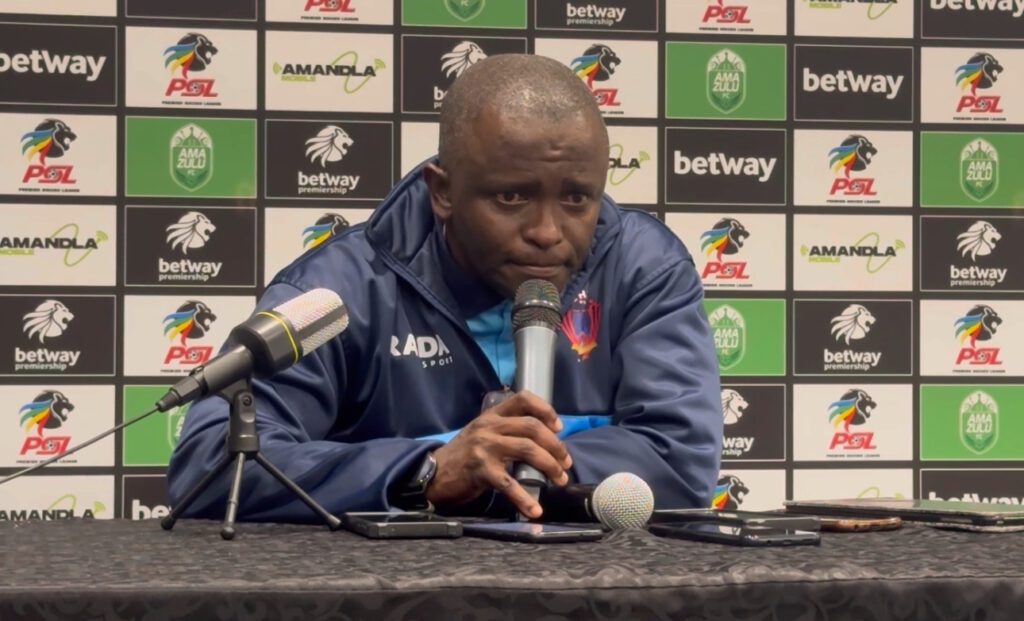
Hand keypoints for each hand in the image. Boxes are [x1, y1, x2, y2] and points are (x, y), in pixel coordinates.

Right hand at [426, 391, 572, 517]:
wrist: (432, 474)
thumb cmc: (463, 456)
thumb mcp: (482, 434)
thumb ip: (507, 431)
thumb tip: (544, 441)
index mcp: (492, 415)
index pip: (523, 399)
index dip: (546, 410)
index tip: (559, 427)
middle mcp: (489, 426)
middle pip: (533, 427)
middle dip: (556, 446)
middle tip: (566, 463)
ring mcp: (484, 447)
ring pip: (528, 450)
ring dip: (550, 466)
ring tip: (560, 480)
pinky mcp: (480, 470)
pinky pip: (509, 484)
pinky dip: (525, 498)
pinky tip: (535, 509)